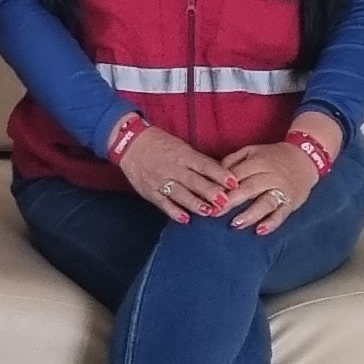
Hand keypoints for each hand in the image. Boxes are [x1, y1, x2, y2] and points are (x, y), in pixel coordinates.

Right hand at [114, 123, 232, 222]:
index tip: (234, 182)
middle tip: (225, 202)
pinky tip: (185, 219)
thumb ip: (198, 161)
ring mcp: (160, 180)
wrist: (130, 143)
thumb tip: (219, 174)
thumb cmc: (160, 144)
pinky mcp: (150, 191)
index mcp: (183, 155)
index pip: (204, 165)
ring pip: (180, 194)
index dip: (219, 174)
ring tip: (208, 212)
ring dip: (195, 203)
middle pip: (194, 181)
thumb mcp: (181, 147)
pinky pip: (163, 203)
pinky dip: (174, 211)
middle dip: (210, 192)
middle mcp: (173, 168)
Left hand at [219, 144, 315, 233]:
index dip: (222, 186)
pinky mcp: (291, 202)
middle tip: (215, 213)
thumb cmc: (273, 156)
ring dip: (250, 214)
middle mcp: (271, 175)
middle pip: (249, 188)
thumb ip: (233, 160)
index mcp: (258, 161)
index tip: (208, 197)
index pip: (237, 174)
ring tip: (235, 224)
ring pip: (265, 202)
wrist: (305, 157)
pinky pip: (281, 214)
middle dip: (231, 201)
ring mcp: (282, 190)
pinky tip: (260, 231)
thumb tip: (215, 175)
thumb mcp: (252, 151)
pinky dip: (271, 223)